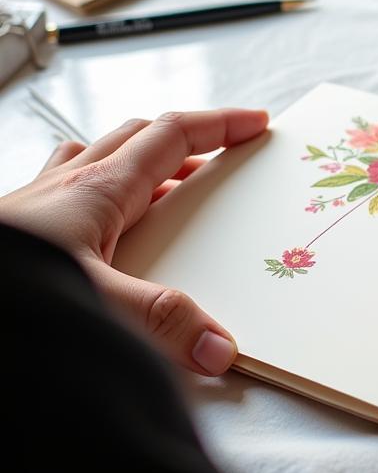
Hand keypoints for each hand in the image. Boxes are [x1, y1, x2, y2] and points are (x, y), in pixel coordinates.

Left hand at [1, 109, 267, 374]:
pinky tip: (96, 230)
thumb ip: (163, 324)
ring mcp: (36, 202)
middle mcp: (67, 185)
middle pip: (137, 138)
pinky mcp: (15, 228)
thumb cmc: (8, 290)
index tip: (257, 124)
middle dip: (186, 140)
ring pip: (97, 158)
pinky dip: (95, 192)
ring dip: (138, 163)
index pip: (173, 135)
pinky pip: (65, 189)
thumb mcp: (95, 305)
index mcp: (100, 188)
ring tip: (162, 189)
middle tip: (220, 158)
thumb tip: (221, 348)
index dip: (219, 125)